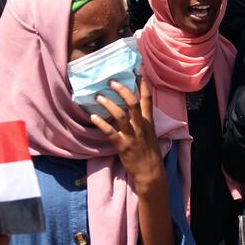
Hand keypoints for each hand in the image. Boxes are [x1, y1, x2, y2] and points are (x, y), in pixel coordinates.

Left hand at [92, 78, 165, 194]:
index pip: (147, 100)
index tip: (137, 71)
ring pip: (121, 115)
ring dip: (109, 104)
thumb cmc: (149, 153)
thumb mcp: (151, 135)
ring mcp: (131, 136)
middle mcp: (141, 126)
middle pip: (133, 103)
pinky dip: (101, 123)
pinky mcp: (122, 146)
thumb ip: (143, 122)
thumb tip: (134, 111)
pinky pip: (110, 132)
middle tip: (111, 81)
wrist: (150, 172)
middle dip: (122, 90)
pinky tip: (93, 117)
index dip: (143, 84)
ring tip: (99, 96)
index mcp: (149, 123)